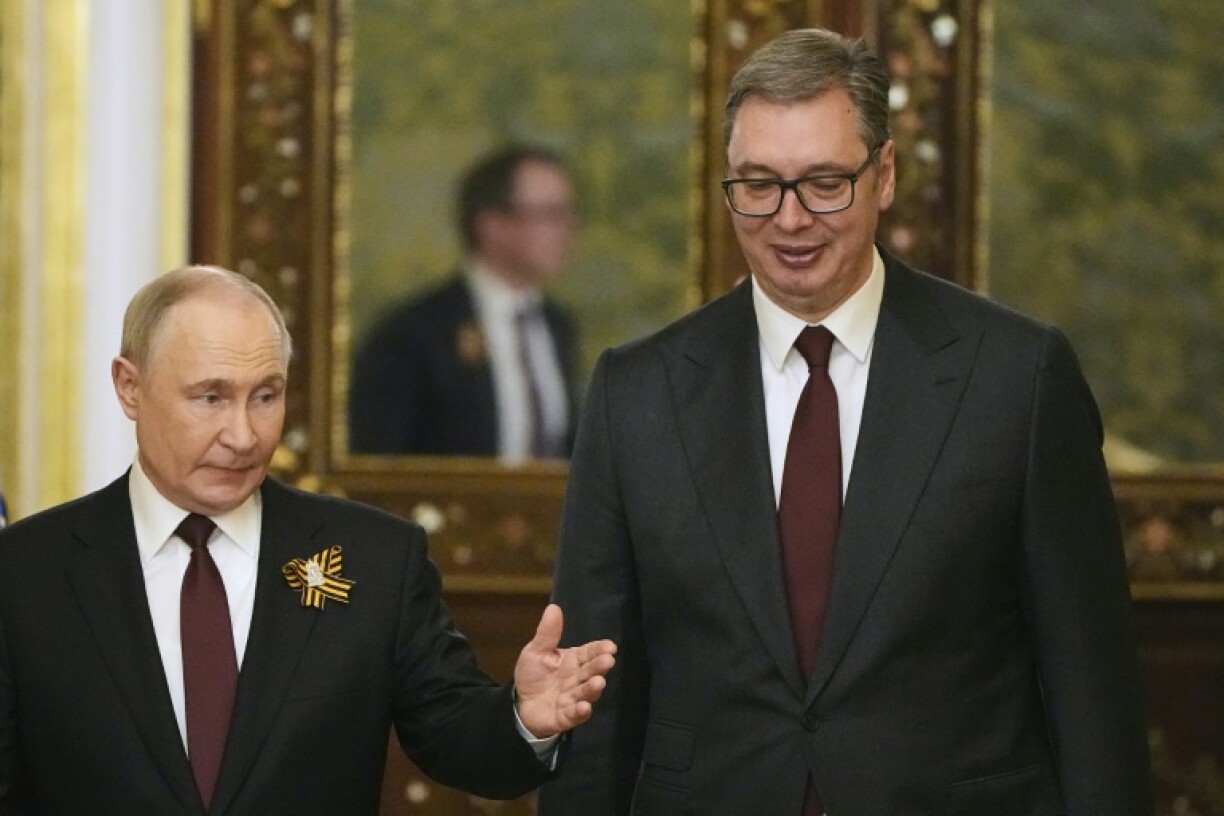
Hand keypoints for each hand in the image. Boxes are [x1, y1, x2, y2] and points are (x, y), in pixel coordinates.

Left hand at [513, 604, 616, 737]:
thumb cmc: (533, 675)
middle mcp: (577, 679)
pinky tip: (585, 707)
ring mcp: (573, 699)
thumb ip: (547, 633)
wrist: (520, 705)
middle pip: (590, 671)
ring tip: (598, 682)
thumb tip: (553, 607)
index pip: (589, 653)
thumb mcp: (536, 651)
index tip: (610, 646)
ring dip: (592, 688)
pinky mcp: (565, 717)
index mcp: (573, 661)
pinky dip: (580, 712)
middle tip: (608, 661)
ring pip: (585, 693)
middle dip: (599, 667)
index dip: (599, 649)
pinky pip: (574, 715)